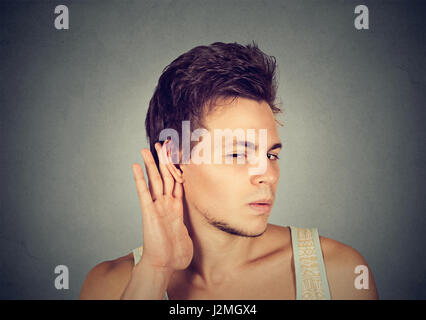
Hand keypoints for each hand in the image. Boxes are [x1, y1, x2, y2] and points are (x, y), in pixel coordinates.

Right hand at [131, 140, 192, 272]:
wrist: (163, 266)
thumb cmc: (175, 255)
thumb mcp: (188, 236)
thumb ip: (190, 226)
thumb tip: (195, 226)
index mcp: (177, 208)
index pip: (178, 182)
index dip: (178, 168)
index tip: (177, 154)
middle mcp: (166, 204)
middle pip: (165, 177)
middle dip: (164, 160)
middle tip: (162, 144)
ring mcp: (157, 207)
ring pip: (155, 180)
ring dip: (151, 164)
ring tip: (146, 149)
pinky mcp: (149, 212)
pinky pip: (143, 192)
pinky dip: (139, 179)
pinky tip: (136, 166)